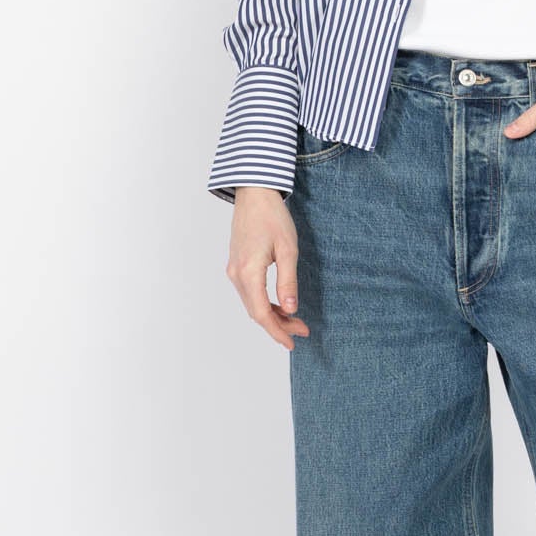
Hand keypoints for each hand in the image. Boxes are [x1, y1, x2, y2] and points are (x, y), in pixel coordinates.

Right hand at [226, 187, 311, 349]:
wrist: (254, 193)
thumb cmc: (273, 217)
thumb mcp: (288, 249)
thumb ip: (288, 281)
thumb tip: (291, 309)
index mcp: (249, 273)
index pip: (262, 313)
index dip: (277, 331)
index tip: (292, 343)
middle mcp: (236, 275)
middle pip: (256, 311)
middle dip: (278, 325)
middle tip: (302, 330)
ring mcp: (234, 270)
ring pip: (252, 303)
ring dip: (272, 315)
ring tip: (295, 320)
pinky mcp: (236, 265)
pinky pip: (249, 293)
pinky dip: (264, 303)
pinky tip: (280, 304)